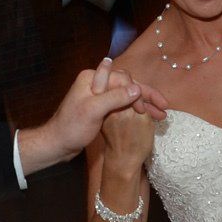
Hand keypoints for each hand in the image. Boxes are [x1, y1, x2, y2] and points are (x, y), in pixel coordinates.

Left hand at [19, 59, 167, 174]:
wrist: (58, 144)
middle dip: (147, 97)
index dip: (138, 92)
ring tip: (160, 116)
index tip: (147, 109)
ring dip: (143, 104)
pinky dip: (134, 110)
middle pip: (128, 85)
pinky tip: (146, 117)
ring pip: (127, 95)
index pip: (124, 79)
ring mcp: (99, 95)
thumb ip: (115, 97)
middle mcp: (96, 82)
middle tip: (164, 109)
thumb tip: (138, 88)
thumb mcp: (94, 111)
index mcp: (92, 77)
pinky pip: (122, 104)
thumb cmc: (72, 127)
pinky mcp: (100, 107)